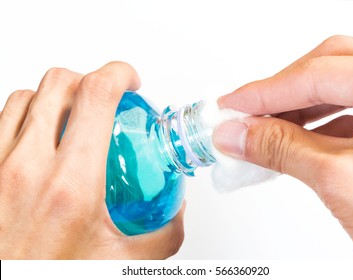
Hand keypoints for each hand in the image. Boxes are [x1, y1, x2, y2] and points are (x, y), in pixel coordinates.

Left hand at [0, 62, 183, 258]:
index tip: (129, 82)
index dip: (118, 74)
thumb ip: (162, 234)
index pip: (96, 96)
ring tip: (73, 116)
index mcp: (71, 185)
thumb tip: (176, 211)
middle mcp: (27, 167)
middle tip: (107, 100)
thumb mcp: (122, 263)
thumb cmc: (50, 278)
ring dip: (57, 97)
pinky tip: (41, 135)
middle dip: (91, 80)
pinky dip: (26, 114)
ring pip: (26, 96)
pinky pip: (2, 118)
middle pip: (60, 84)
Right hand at [213, 36, 352, 258]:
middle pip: (330, 66)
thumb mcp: (341, 180)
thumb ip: (281, 147)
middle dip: (282, 89)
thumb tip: (237, 134)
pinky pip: (351, 112)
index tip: (231, 104)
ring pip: (340, 88)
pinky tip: (293, 138)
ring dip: (296, 107)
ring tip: (262, 128)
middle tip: (246, 110)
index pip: (318, 74)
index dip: (265, 90)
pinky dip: (315, 124)